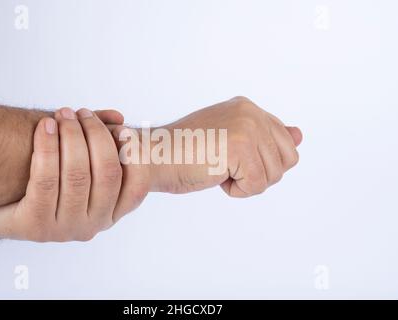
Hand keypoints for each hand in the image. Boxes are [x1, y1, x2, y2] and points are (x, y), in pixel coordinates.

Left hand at [0, 107, 123, 241]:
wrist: (2, 205)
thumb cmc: (47, 179)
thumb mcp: (81, 162)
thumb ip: (101, 142)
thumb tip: (117, 118)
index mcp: (110, 213)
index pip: (137, 187)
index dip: (134, 154)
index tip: (121, 128)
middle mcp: (93, 225)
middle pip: (107, 174)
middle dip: (97, 135)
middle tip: (82, 113)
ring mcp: (65, 229)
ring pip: (77, 175)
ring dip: (72, 136)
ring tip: (63, 114)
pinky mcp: (35, 226)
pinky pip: (45, 181)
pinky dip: (47, 148)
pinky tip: (45, 126)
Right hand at [114, 97, 301, 198]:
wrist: (153, 158)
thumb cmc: (184, 153)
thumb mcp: (230, 141)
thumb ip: (265, 137)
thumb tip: (299, 135)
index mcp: (248, 107)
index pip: (284, 142)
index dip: (261, 161)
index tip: (231, 158)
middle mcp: (251, 112)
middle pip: (287, 160)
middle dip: (258, 173)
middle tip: (224, 164)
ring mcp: (247, 127)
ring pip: (274, 175)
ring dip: (246, 182)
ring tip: (217, 167)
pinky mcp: (240, 146)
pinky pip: (256, 185)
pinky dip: (236, 190)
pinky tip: (214, 175)